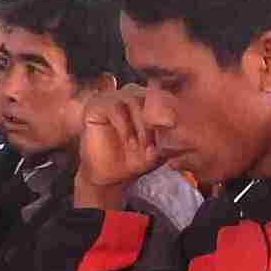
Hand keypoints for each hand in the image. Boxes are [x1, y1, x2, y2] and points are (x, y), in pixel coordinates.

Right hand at [72, 86, 165, 209]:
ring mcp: (112, 97)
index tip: (174, 128)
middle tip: (157, 145)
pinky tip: (130, 144)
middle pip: (149, 94)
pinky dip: (125, 126)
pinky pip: (114, 107)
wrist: (111, 176)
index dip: (170, 110)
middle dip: (156, 121)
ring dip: (142, 125)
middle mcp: (130, 93)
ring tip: (144, 147)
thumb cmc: (137, 159)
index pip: (163, 94)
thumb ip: (169, 135)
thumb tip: (175, 121)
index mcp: (148, 99)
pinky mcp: (95, 105)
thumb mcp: (160, 148)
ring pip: (133, 98)